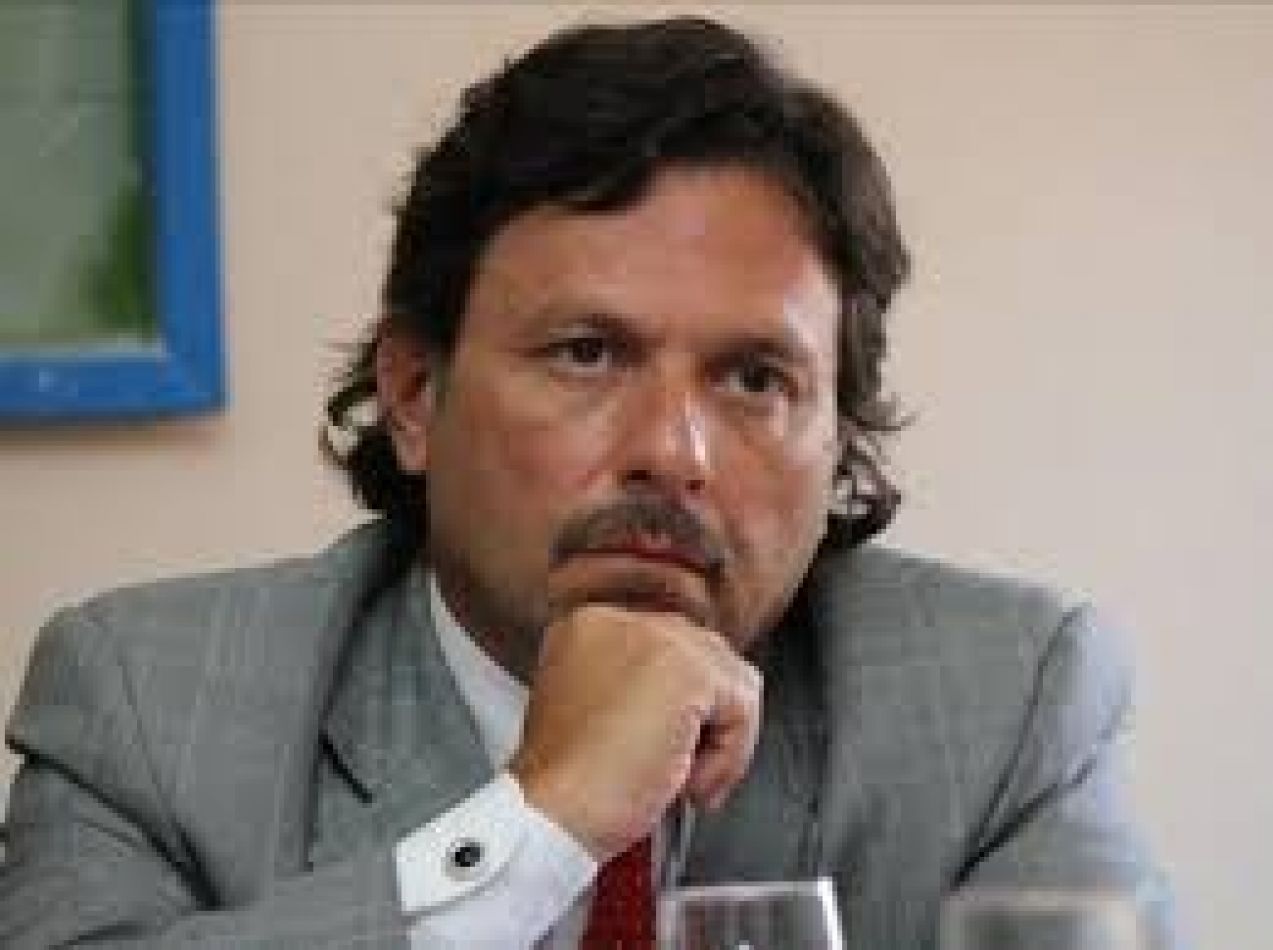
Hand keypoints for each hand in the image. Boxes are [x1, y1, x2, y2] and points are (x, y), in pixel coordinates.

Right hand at [508, 603, 762, 861]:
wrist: (551, 817)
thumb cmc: (565, 789)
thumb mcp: (593, 714)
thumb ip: (640, 689)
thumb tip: (697, 700)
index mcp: (587, 626)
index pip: (669, 648)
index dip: (678, 708)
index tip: (662, 749)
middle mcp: (618, 620)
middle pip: (704, 657)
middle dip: (705, 720)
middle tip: (677, 772)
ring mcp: (654, 638)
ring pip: (730, 679)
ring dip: (720, 740)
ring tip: (679, 781)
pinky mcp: (687, 670)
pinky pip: (743, 706)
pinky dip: (730, 756)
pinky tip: (686, 784)